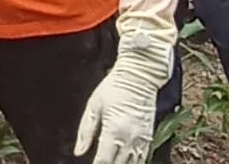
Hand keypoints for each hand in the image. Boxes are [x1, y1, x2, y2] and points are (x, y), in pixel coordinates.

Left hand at [75, 32, 170, 163]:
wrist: (140, 75)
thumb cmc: (114, 86)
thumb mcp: (94, 106)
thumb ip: (85, 131)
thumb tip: (78, 152)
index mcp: (114, 130)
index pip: (104, 161)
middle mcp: (130, 138)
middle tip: (100, 163)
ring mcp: (142, 139)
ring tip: (111, 162)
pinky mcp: (149, 136)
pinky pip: (143, 158)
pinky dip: (134, 163)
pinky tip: (125, 162)